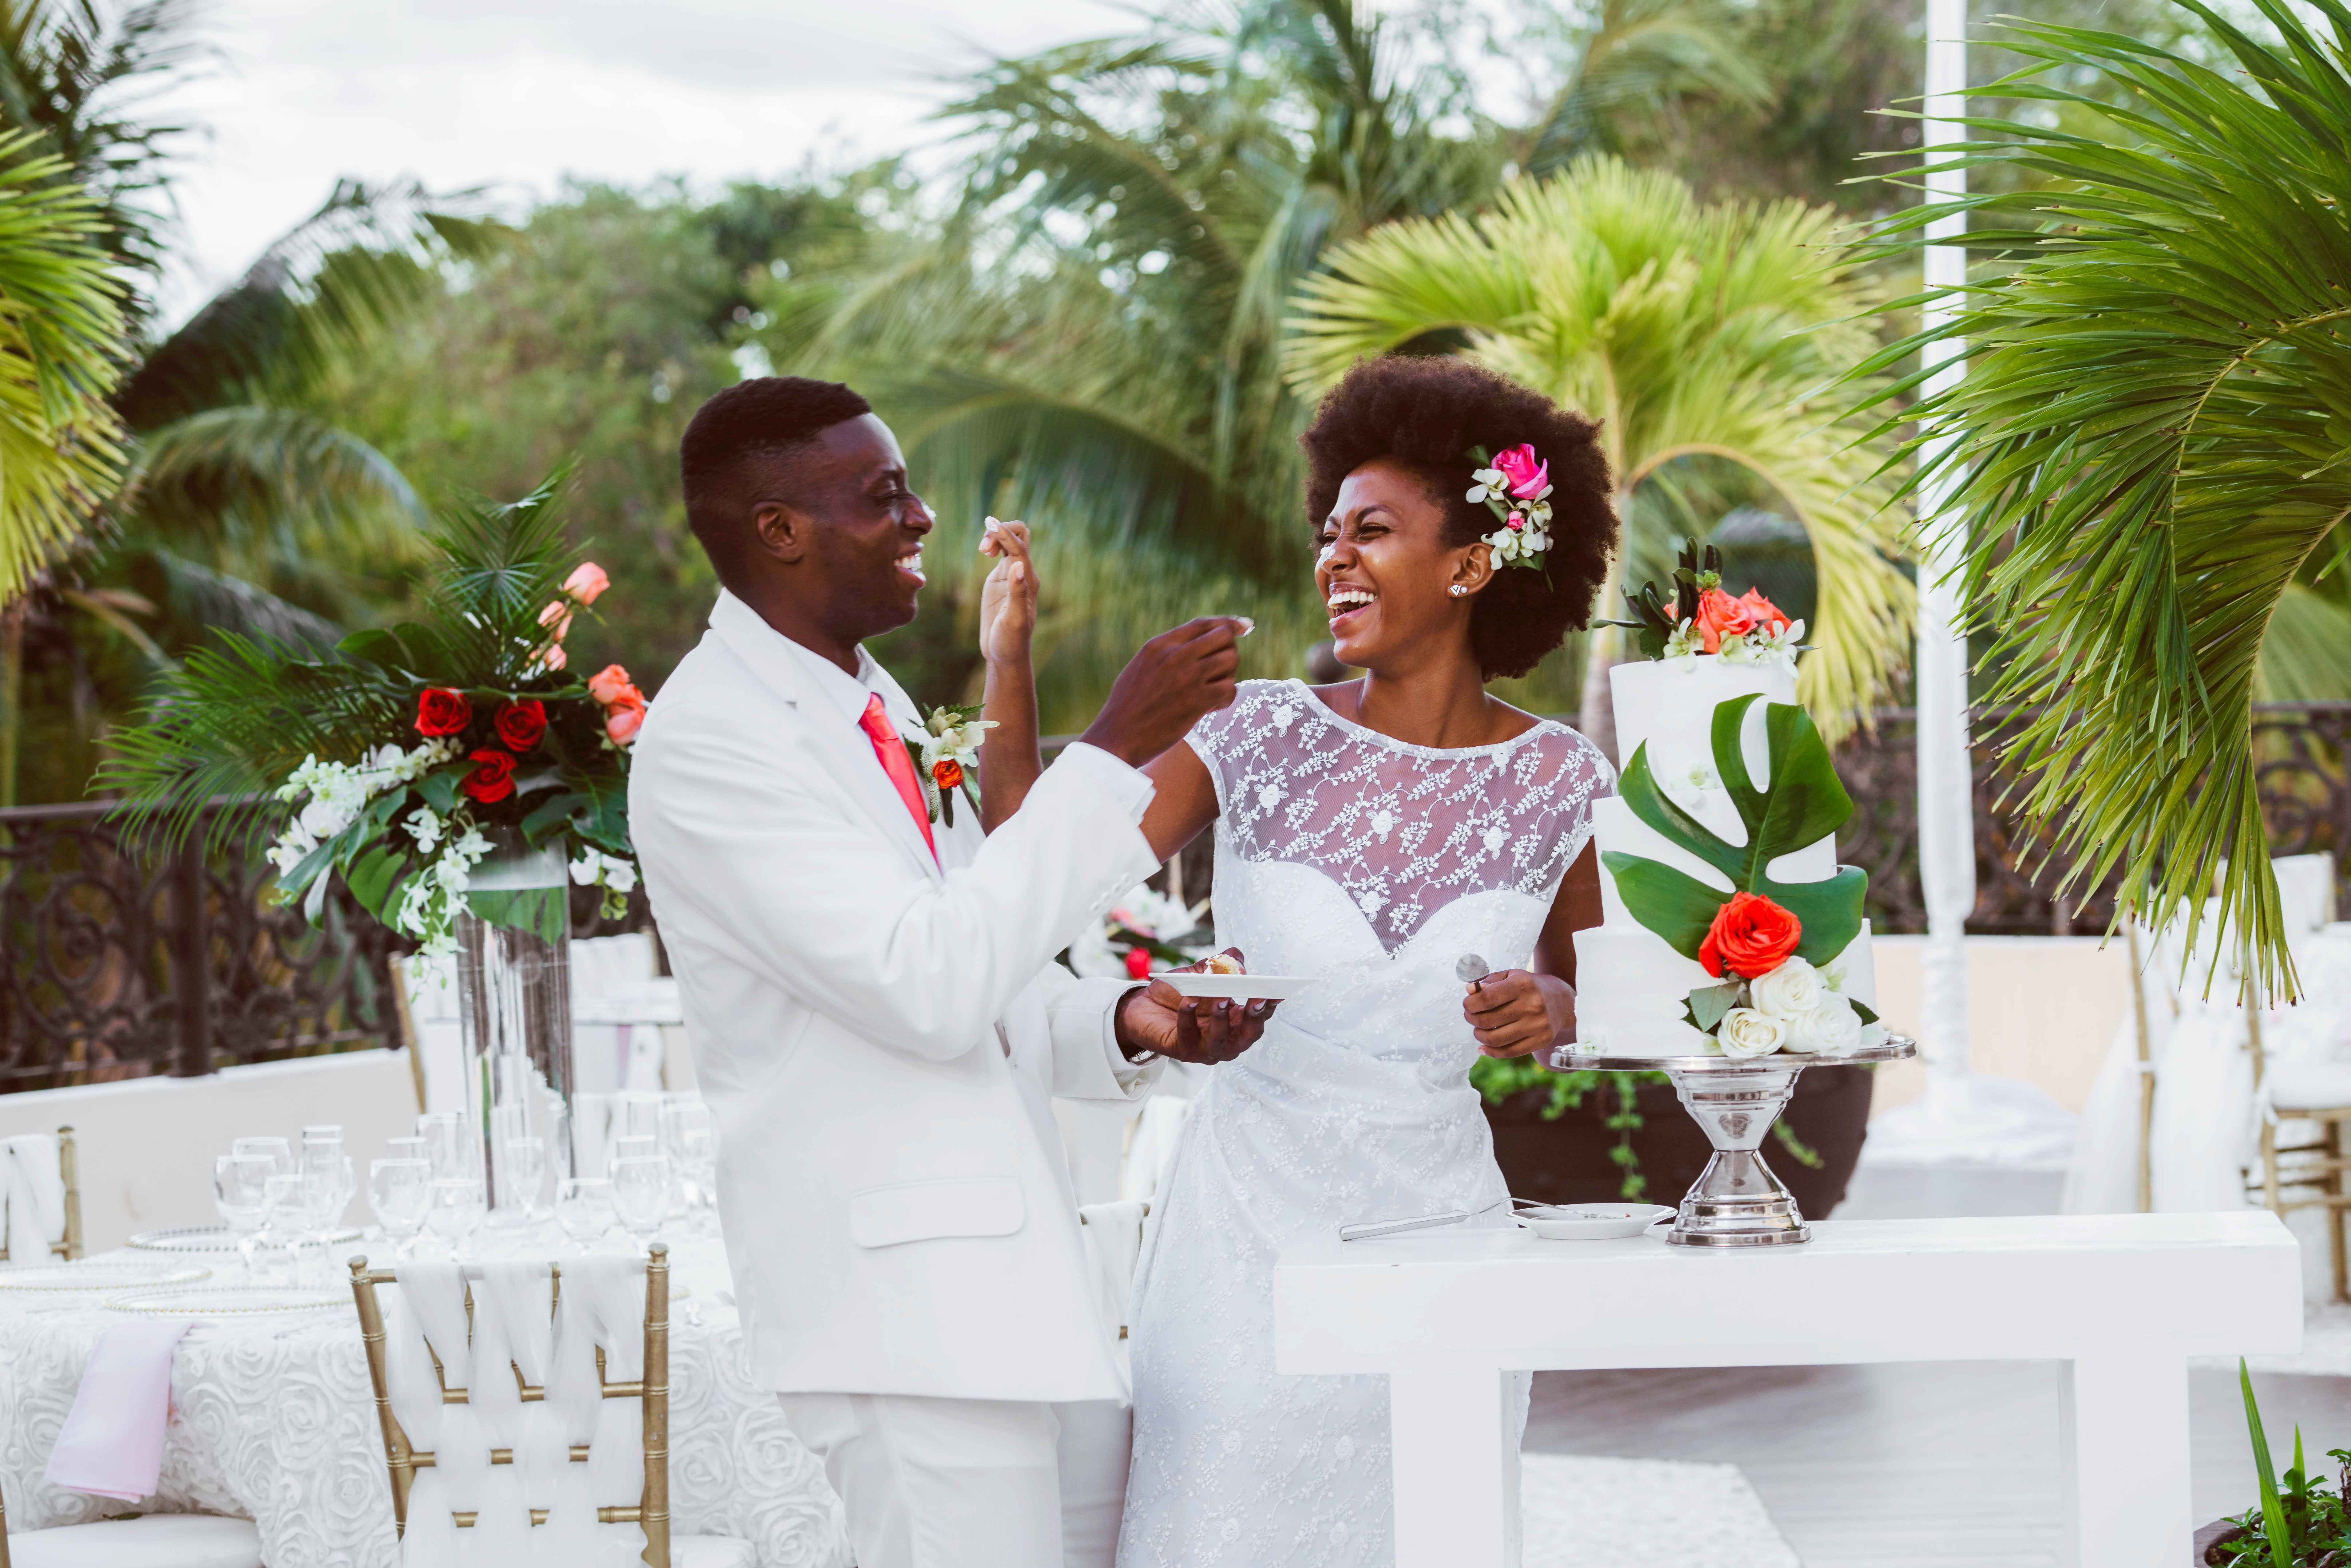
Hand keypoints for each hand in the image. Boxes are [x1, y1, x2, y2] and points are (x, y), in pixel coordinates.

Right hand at [977, 518, 1036, 666]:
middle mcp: (1022, 574)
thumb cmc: (1011, 641)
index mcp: (1028, 580)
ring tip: (982, 550)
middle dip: (1002, 532)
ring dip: (996, 536)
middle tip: (983, 549)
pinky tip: (983, 552)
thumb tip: (1018, 566)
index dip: (1004, 533)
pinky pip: (1002, 551)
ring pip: (1010, 541)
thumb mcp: (1014, 620)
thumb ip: (1017, 593)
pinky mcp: (1001, 579)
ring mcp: (1012, 575)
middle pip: (1020, 536)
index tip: (988, 523)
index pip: (1019, 547)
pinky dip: (993, 543)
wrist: (1005, 654)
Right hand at [1079, 616, 1251, 767]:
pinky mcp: (1197, 701)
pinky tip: (1211, 708)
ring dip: (1228, 677)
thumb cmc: (1128, 707)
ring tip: (1212, 692)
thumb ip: (1167, 653)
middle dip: (1228, 653)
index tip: (1245, 626)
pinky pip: (1230, 689)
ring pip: (1231, 661)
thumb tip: (1198, 646)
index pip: (1202, 624)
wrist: (1118, 736)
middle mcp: (1175, 655)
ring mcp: (1187, 676)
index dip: (1228, 623)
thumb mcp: (1142, 667)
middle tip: (1218, 673)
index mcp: (1159, 644)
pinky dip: (1225, 699)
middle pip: (1224, 637)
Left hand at [1116, 948, 1274, 1063]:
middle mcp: (1227, 1040)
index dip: (1269, 1006)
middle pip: (1248, 1036)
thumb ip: (1220, 963)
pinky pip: (1188, 1036)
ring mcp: (1206, 1049)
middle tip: (1256, 998)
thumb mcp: (1201, 972)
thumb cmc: (1179, 992)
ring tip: (1219, 996)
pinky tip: (1188, 999)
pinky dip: (1189, 1017)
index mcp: (1237, 1022)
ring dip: (1221, 1019)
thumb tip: (1235, 957)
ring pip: (1220, 1041)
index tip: (1277, 991)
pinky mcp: (1182, 1051)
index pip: (1259, 1017)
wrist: (1143, 1008)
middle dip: (1254, 1018)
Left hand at [1464, 969, 1574, 1057]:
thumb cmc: (1528, 987)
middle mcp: (1532, 1005)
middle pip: (1488, 1020)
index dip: (1470, 1004)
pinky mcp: (1541, 1040)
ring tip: (1478, 1030)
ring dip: (1479, 1036)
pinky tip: (1484, 1047)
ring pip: (1495, 1039)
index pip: (1487, 998)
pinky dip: (1491, 1052)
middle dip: (1472, 1019)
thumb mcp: (1511, 976)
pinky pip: (1509, 1052)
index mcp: (1523, 985)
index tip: (1467, 1005)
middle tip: (1470, 1017)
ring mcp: (1538, 1025)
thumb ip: (1489, 980)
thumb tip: (1470, 989)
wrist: (1561, 1001)